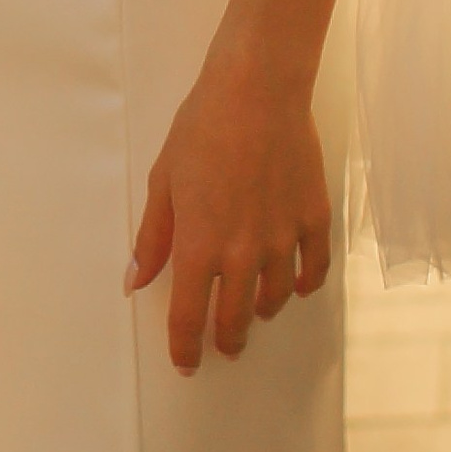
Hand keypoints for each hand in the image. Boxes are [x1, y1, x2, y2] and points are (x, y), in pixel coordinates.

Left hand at [127, 37, 333, 374]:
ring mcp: (283, 238)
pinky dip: (305, 285)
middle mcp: (243, 252)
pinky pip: (314, 269)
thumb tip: (136, 281)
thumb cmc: (202, 128)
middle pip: (235, 319)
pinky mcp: (314, 218)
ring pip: (276, 298)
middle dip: (226, 340)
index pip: (188, 318)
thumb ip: (153, 237)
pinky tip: (295, 285)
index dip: (184, 347)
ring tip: (255, 310)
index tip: (185, 362)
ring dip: (262, 311)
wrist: (258, 89)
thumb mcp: (163, 181)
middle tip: (223, 345)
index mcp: (198, 246)